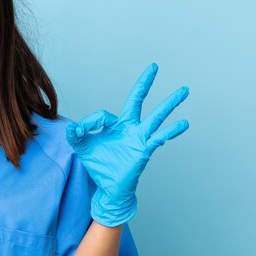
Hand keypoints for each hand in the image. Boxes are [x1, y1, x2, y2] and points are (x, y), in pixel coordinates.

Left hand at [66, 63, 189, 226]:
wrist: (108, 188)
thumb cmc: (99, 166)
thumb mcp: (82, 148)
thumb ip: (75, 136)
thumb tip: (72, 127)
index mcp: (114, 125)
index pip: (104, 115)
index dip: (91, 122)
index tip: (80, 132)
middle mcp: (129, 128)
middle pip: (137, 101)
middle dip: (144, 84)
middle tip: (154, 66)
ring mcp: (139, 138)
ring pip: (155, 117)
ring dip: (169, 103)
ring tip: (184, 90)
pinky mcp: (144, 150)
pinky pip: (158, 138)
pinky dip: (170, 131)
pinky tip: (183, 123)